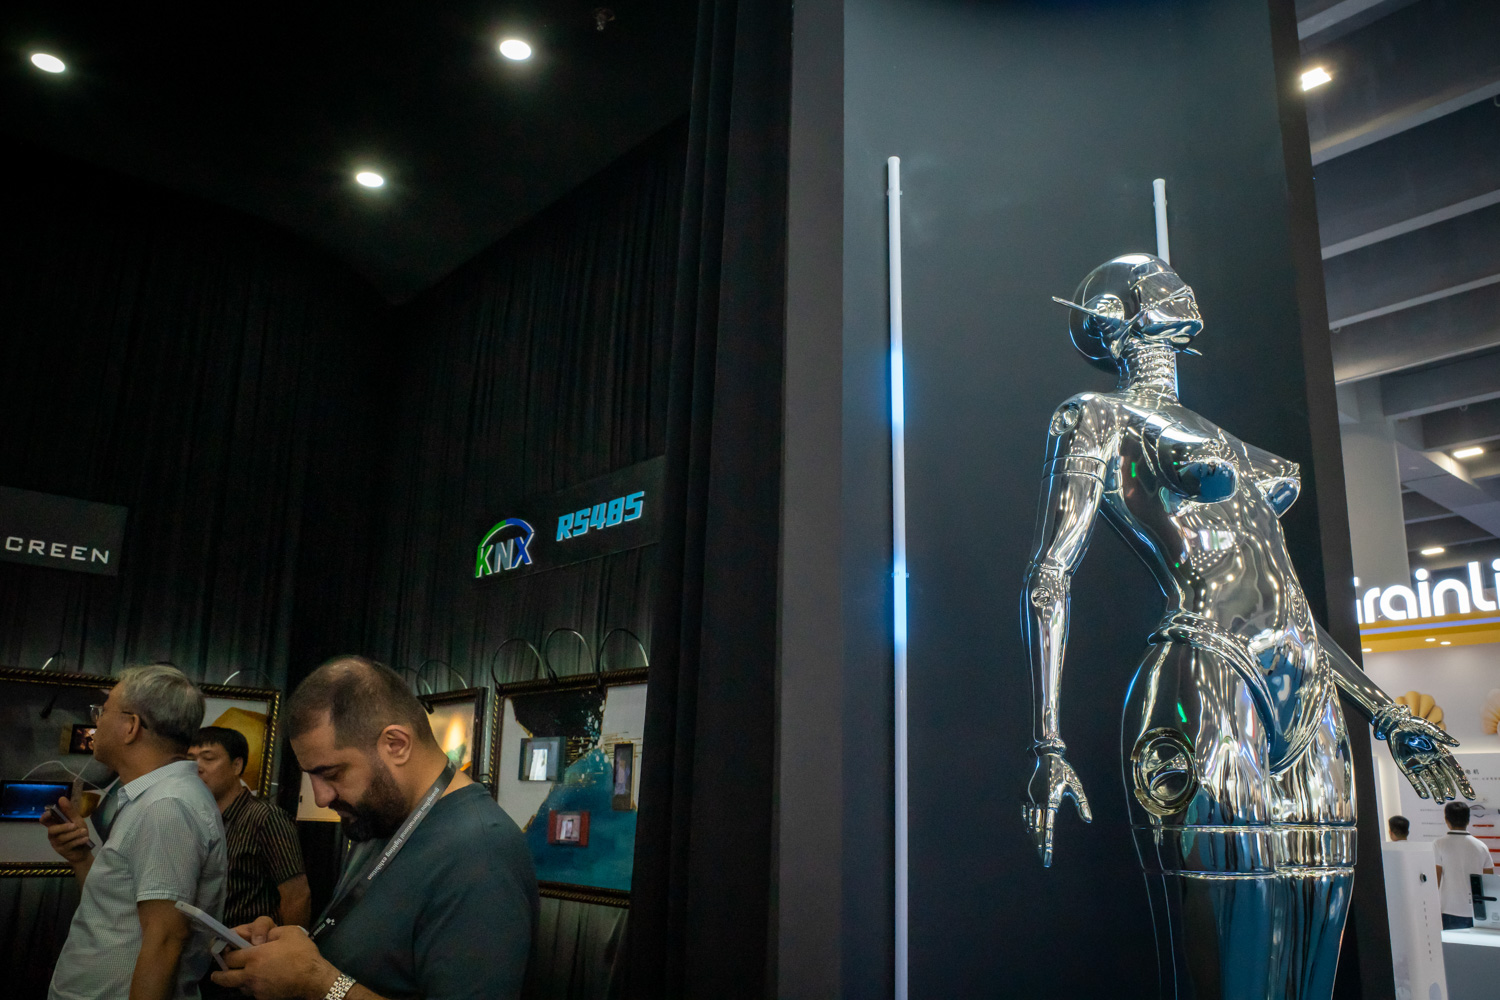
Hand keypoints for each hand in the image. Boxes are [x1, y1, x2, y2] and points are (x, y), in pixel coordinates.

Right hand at [40, 796, 91, 863]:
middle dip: (64, 827)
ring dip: (75, 834)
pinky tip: (85, 839)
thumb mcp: (77, 820)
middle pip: (52, 830)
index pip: (44, 820)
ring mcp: (56, 843)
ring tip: (84, 832)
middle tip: (75, 825)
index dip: (45, 816)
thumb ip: (69, 811)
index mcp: (55, 825)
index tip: (50, 813)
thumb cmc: (79, 833)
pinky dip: (78, 841)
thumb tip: (61, 798)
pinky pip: (69, 845)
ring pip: (62, 838)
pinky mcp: (62, 851)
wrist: (84, 850)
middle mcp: (53, 834)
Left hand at [212, 921, 338, 999]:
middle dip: (219, 974)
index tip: (223, 951)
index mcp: (254, 956)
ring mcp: (256, 989)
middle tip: (217, 972)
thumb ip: (270, 931)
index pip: (229, 957)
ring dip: (235, 981)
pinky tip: (258, 982)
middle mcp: (250, 974)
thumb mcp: (289, 932)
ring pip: (237, 987)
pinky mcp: (263, 998)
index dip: (225, 952)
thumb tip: (260, 938)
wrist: (313, 979)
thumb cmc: (302, 953)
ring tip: (237, 976)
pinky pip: (251, 992)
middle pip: (225, 978)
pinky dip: (250, 987)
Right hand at [1022, 749, 1091, 867]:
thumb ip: (1082, 804)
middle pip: (1038, 830)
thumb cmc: (1064, 771)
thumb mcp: (1076, 786)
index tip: (1047, 859)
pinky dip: (1027, 824)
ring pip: (1030, 823)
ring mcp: (1028, 798)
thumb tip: (1088, 820)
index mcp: (1052, 801)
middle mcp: (1038, 802)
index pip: (1049, 830)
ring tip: (1038, 847)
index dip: (1048, 846)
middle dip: (1040, 846)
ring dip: (1034, 837)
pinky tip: (1031, 831)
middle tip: (1043, 858)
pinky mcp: (1022, 794)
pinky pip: (1024, 814)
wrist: (1044, 755)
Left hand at [1374, 704, 1474, 801]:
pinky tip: (1424, 796)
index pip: (1454, 769)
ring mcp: (1420, 765)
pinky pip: (1415, 780)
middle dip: (1448, 787)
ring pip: (1430, 781)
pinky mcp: (1408, 768)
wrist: (1393, 725)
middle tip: (1452, 797)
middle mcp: (1431, 761)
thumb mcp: (1427, 728)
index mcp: (1440, 752)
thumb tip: (1456, 744)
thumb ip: (1441, 736)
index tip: (1469, 793)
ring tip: (1440, 800)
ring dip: (1436, 790)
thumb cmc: (1412, 724)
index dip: (1462, 781)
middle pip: (1443, 777)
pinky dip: (1419, 788)